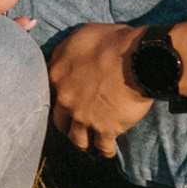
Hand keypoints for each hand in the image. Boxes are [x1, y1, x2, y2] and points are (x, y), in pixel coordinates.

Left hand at [47, 22, 157, 158]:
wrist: (138, 58)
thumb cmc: (113, 41)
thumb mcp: (81, 36)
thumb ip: (66, 52)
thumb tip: (62, 59)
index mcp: (57, 74)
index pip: (48, 93)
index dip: (58, 99)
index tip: (64, 103)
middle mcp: (65, 99)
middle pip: (59, 122)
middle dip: (67, 125)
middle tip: (74, 126)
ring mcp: (83, 117)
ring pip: (78, 139)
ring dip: (83, 143)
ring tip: (89, 145)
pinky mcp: (104, 129)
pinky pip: (103, 147)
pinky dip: (105, 151)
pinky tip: (107, 151)